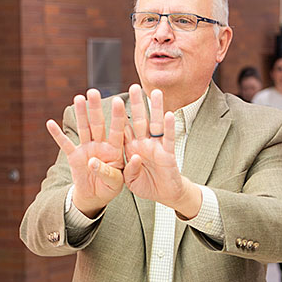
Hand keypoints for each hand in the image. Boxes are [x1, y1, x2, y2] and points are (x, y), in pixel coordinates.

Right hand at [46, 89, 126, 216]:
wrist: (96, 196)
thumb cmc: (110, 187)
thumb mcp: (115, 183)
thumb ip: (107, 172)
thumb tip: (92, 162)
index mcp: (115, 149)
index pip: (118, 130)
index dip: (117, 116)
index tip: (118, 100)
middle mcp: (101, 145)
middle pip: (98, 123)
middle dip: (95, 108)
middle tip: (93, 91)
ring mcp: (87, 148)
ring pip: (84, 128)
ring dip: (80, 114)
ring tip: (78, 98)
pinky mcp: (74, 156)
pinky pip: (65, 144)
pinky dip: (57, 134)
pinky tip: (50, 123)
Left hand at [121, 85, 199, 217]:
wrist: (163, 195)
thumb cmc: (145, 185)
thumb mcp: (130, 180)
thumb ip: (128, 170)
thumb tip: (134, 158)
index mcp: (130, 148)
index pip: (123, 128)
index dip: (118, 115)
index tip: (112, 99)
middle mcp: (142, 143)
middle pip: (139, 120)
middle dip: (136, 104)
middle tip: (134, 86)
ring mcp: (156, 147)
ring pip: (155, 124)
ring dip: (155, 108)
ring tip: (156, 93)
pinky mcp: (168, 153)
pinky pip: (169, 138)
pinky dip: (169, 127)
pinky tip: (169, 114)